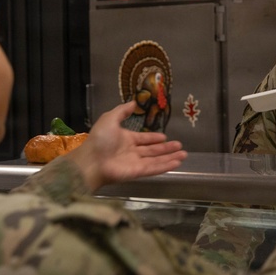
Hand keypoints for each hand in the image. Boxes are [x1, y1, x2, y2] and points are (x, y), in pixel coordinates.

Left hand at [69, 101, 186, 190]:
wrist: (91, 160)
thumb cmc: (99, 139)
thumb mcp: (109, 118)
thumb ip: (122, 111)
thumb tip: (134, 102)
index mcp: (125, 139)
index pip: (143, 139)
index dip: (154, 138)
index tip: (164, 136)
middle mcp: (131, 152)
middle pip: (152, 151)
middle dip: (166, 148)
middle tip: (179, 145)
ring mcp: (135, 163)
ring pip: (156, 160)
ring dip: (170, 157)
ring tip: (184, 154)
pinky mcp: (138, 172)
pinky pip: (154, 168)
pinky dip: (166, 166)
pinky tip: (177, 162)